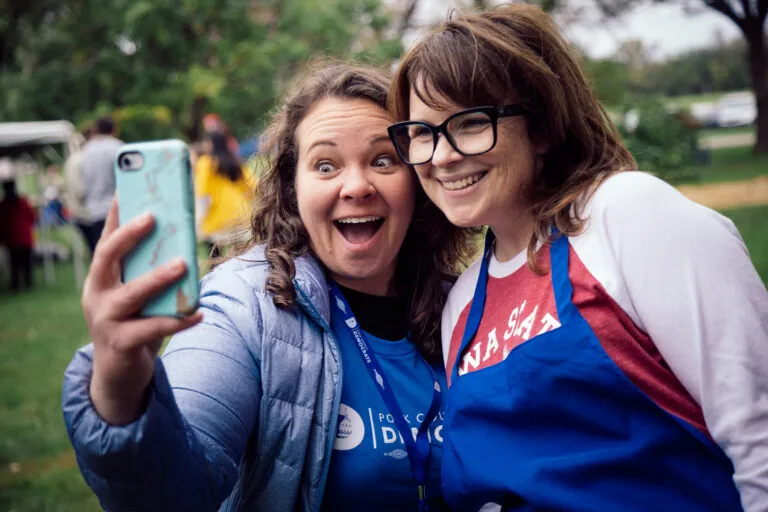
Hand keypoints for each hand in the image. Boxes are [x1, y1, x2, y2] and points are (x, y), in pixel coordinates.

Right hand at [84, 199, 202, 424]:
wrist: (118, 374)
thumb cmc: (133, 323)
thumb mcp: (136, 295)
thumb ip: (148, 272)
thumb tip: (183, 245)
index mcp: (101, 278)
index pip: (106, 239)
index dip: (115, 214)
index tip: (126, 188)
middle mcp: (97, 294)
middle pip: (106, 257)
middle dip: (128, 235)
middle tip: (153, 216)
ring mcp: (105, 319)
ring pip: (131, 294)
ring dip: (158, 277)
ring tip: (183, 263)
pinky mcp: (120, 343)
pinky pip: (152, 328)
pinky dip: (177, 320)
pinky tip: (199, 313)